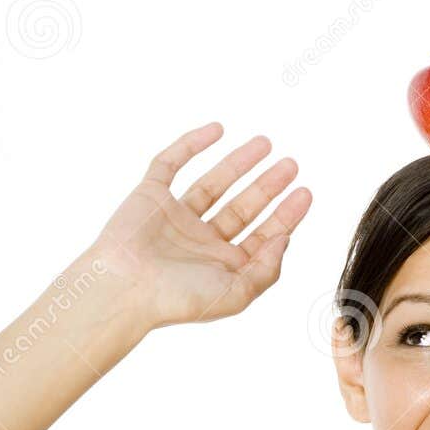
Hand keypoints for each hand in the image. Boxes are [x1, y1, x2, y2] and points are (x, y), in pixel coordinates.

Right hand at [86, 122, 311, 330]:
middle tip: (291, 164)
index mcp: (223, 266)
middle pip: (243, 207)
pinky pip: (173, 163)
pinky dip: (193, 144)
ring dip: (239, 163)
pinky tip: (218, 130)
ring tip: (266, 144)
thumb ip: (266, 270)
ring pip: (214, 183)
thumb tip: (285, 239)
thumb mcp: (236, 294)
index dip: (286, 215)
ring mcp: (177, 217)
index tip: (305, 192)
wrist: (124, 288)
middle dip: (268, 186)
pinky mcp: (151, 196)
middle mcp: (202, 242)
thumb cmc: (178, 299)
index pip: (262, 236)